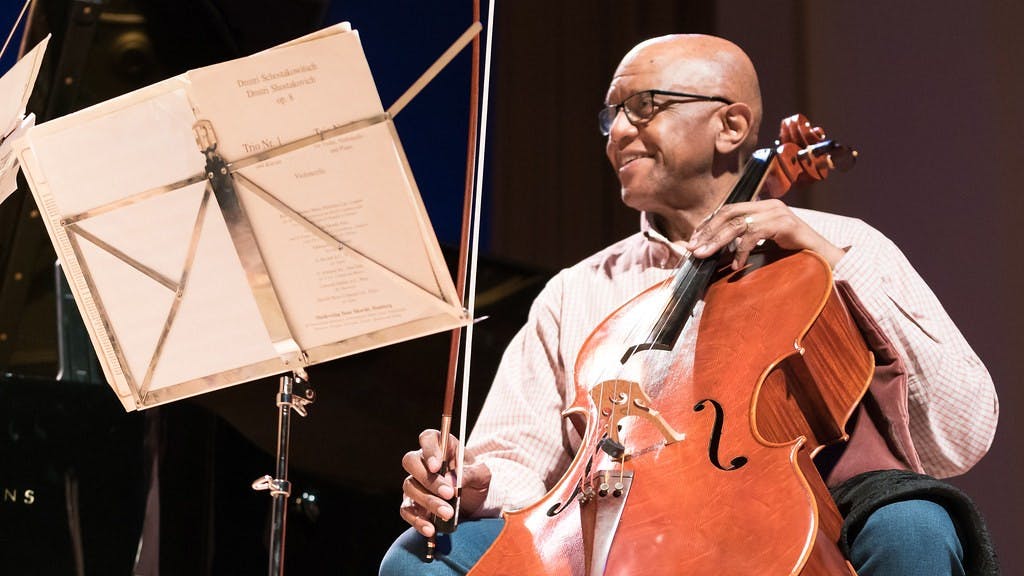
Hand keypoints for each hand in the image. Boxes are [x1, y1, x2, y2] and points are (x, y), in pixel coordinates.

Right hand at [399, 429, 491, 536]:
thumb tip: (452, 482)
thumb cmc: (476, 478)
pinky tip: (430, 529)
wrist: (475, 499)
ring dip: (428, 501)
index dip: (429, 450)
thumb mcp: (482, 474)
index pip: (428, 438)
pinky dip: (417, 520)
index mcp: (441, 446)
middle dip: (429, 480)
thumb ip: (469, 474)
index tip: (436, 466)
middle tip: (449, 494)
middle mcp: (423, 461)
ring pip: (409, 487)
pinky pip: (407, 510)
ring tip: (448, 513)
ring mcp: (415, 482)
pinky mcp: (412, 503)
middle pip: (411, 462)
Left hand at [686, 199, 845, 269]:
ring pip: (738, 223)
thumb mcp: (765, 246)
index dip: (708, 223)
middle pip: (729, 213)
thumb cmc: (794, 255)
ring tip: (704, 255)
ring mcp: (778, 213)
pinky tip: (737, 266)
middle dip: (708, 231)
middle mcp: (769, 205)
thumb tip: (715, 252)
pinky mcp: (786, 224)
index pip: (728, 209)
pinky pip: (755, 234)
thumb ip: (744, 243)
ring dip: (717, 240)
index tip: (693, 239)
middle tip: (692, 248)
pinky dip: (741, 250)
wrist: (826, 260)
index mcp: (762, 207)